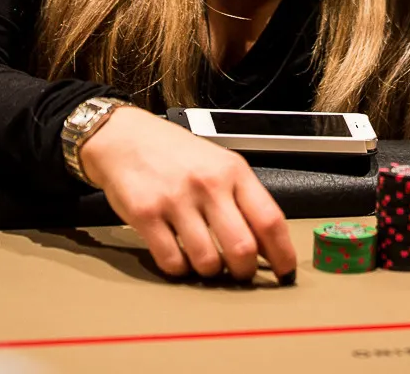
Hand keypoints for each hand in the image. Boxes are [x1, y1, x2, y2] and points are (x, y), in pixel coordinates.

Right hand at [80, 107, 296, 281]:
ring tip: (205, 259)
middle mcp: (208, 184)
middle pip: (243, 249)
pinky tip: (178, 254)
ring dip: (210, 272)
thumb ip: (242, 197)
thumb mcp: (218, 162)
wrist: (125, 137)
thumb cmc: (175, 153)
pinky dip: (179, 269)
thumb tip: (268, 242)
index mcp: (232, 170)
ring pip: (208, 263)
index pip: (270, 219)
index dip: (282, 254)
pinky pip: (172, 262)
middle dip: (245, 272)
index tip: (284, 272)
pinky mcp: (146, 215)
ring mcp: (176, 200)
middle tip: (240, 273)